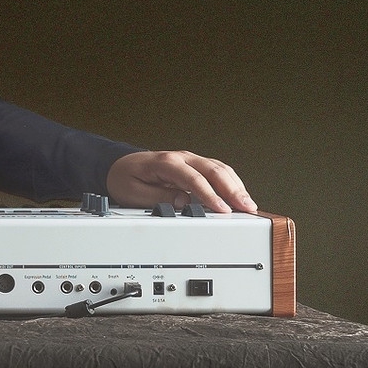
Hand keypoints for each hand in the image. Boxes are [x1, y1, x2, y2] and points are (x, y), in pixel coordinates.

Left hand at [106, 150, 256, 213]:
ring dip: (236, 186)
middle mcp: (181, 157)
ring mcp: (190, 160)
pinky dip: (231, 183)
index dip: (209, 194)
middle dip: (232, 189)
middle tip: (246, 208)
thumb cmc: (125, 178)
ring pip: (219, 169)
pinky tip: (239, 196)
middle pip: (213, 170)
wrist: (119, 166)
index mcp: (165, 162)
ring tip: (248, 204)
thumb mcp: (134, 192)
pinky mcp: (195, 166)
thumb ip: (158, 197)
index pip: (193, 178)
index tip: (222, 209)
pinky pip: (217, 171)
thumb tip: (184, 203)